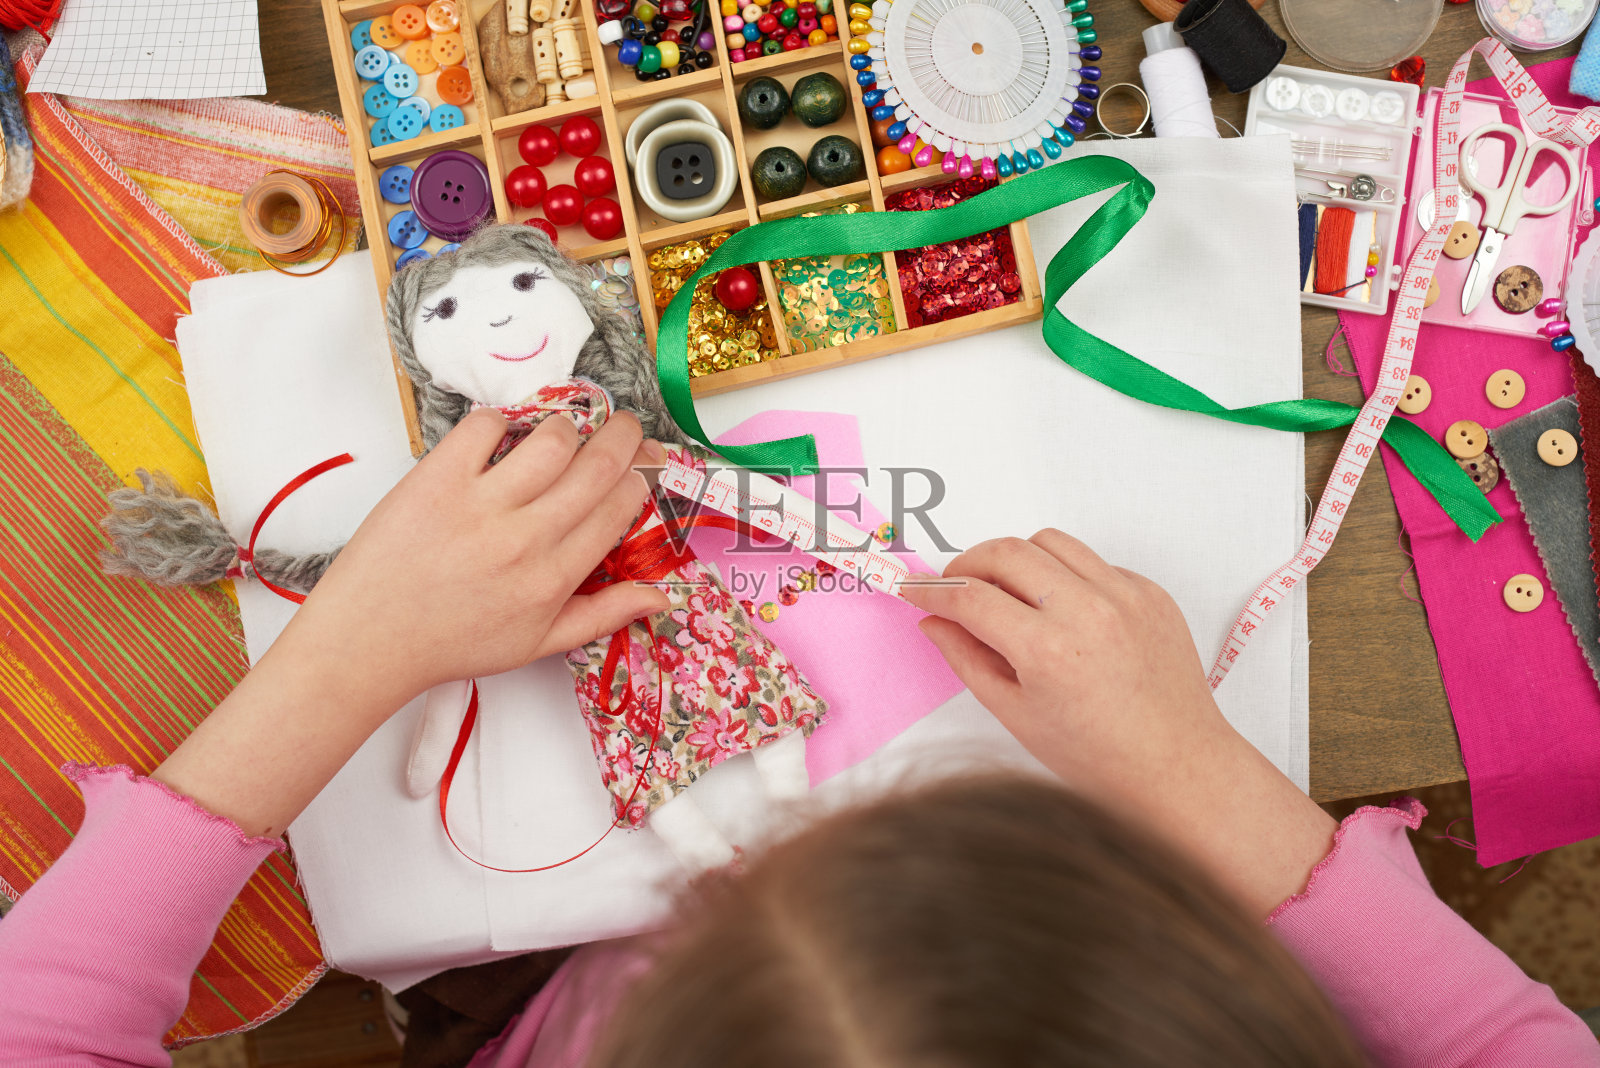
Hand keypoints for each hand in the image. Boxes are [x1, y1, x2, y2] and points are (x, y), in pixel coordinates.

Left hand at [154, 408, 668, 835]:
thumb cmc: (454, 643)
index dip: (640, 476)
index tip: (641, 465)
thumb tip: (663, 595)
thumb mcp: (537, 644)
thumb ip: (603, 614)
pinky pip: (484, 426)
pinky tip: (499, 439)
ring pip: (552, 438)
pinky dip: (500, 422)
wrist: (368, 641)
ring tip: (560, 436)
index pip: (621, 506)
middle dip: (625, 435)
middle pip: (600, 463)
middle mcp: (526, 538)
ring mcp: (480, 505)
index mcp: (555, 579)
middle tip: (625, 427)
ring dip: (566, 427)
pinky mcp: (435, 479)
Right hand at [900, 530, 1334, 916]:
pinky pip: (1093, 563)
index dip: (932, 590)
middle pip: (1006, 552)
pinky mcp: (1150, 593)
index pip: (971, 596)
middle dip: (968, 562)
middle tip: (954, 585)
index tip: (914, 589)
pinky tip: (1060, 613)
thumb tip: (934, 621)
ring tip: (1005, 592)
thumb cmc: (1097, 757)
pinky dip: (1065, 576)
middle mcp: (1088, 611)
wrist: (1177, 766)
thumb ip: (968, 660)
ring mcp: (1125, 596)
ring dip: (1016, 558)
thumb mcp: (1016, 715)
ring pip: (1050, 542)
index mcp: (1048, 650)